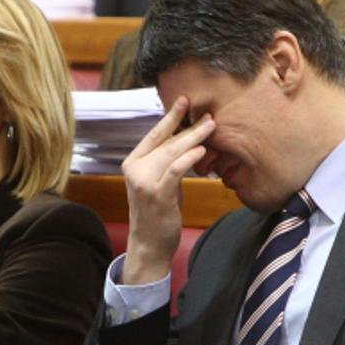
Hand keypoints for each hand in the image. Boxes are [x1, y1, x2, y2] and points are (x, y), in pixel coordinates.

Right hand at [120, 97, 214, 284]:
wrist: (148, 243)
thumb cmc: (158, 212)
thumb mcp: (159, 182)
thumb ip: (167, 162)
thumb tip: (189, 141)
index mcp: (133, 162)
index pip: (154, 134)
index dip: (170, 117)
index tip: (184, 100)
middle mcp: (135, 168)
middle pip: (166, 141)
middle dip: (189, 126)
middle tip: (208, 115)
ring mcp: (144, 181)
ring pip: (172, 152)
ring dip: (194, 138)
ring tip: (211, 126)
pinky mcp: (157, 193)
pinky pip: (176, 169)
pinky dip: (189, 157)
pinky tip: (202, 150)